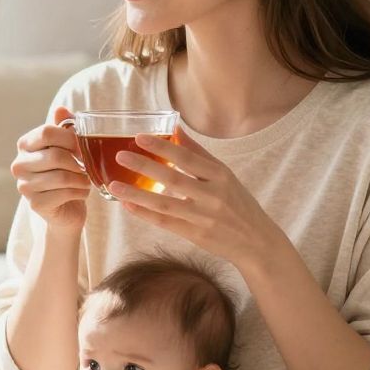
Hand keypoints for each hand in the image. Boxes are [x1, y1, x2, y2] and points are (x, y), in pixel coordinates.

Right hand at [11, 106, 89, 236]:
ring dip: (82, 179)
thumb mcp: (66, 147)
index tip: (83, 148)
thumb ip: (64, 127)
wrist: (66, 207)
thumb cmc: (67, 172)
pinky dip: (80, 192)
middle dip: (78, 162)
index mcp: (25, 145)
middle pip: (55, 155)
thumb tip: (61, 109)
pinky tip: (81, 192)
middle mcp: (19, 164)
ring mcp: (24, 186)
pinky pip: (64, 193)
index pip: (47, 132)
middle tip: (87, 166)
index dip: (71, 138)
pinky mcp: (35, 204)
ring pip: (62, 176)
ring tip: (86, 180)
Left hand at [111, 131, 283, 270]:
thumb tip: (176, 128)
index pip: (187, 157)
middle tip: (120, 156)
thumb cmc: (237, 203)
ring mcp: (203, 218)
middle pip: (173, 179)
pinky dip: (145, 214)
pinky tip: (127, 205)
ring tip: (113, 185)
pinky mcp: (195, 235)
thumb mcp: (224, 175)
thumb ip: (198, 153)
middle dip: (144, 166)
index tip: (140, 138)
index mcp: (220, 176)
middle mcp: (212, 196)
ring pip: (164, 204)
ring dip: (136, 194)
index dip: (162, 147)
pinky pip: (165, 223)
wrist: (256, 241)